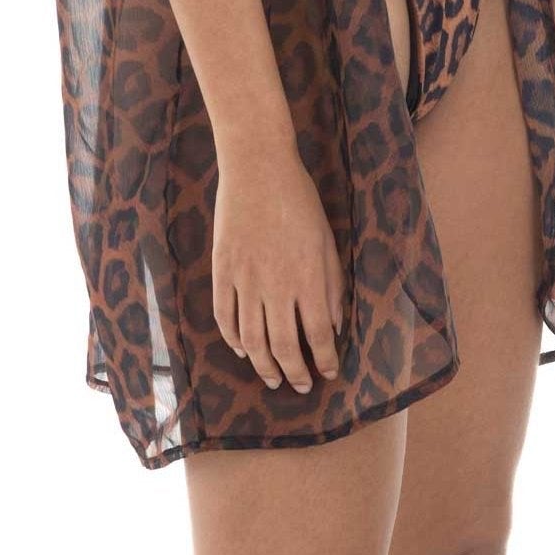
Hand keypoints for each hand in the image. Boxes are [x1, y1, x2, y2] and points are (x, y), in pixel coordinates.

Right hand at [211, 137, 346, 394]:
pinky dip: (232, 339)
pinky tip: (242, 350)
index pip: (317, 335)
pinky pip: (224, 316)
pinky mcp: (222, 270)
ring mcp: (244, 280)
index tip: (330, 372)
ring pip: (252, 340)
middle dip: (295, 373)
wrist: (258, 168)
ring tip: (272, 378)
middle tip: (301, 386)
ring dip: (263, 365)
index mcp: (307, 277)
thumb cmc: (299, 200)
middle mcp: (276, 286)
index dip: (325, 360)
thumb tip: (332, 325)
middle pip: (283, 346)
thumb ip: (331, 285)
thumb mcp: (327, 240)